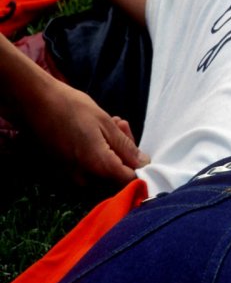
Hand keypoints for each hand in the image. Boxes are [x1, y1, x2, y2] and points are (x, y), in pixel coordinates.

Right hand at [25, 79, 149, 184]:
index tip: (139, 150)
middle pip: (115, 175)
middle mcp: (84, 176)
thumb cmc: (72, 108)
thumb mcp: (106, 123)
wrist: (34, 101)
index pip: (128, 181)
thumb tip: (143, 164)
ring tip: (111, 122)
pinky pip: (88, 165)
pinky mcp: (63, 167)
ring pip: (103, 169)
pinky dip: (99, 150)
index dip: (139, 168)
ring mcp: (71, 174)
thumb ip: (126, 147)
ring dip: (113, 148)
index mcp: (99, 166)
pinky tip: (99, 129)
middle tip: (121, 125)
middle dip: (125, 151)